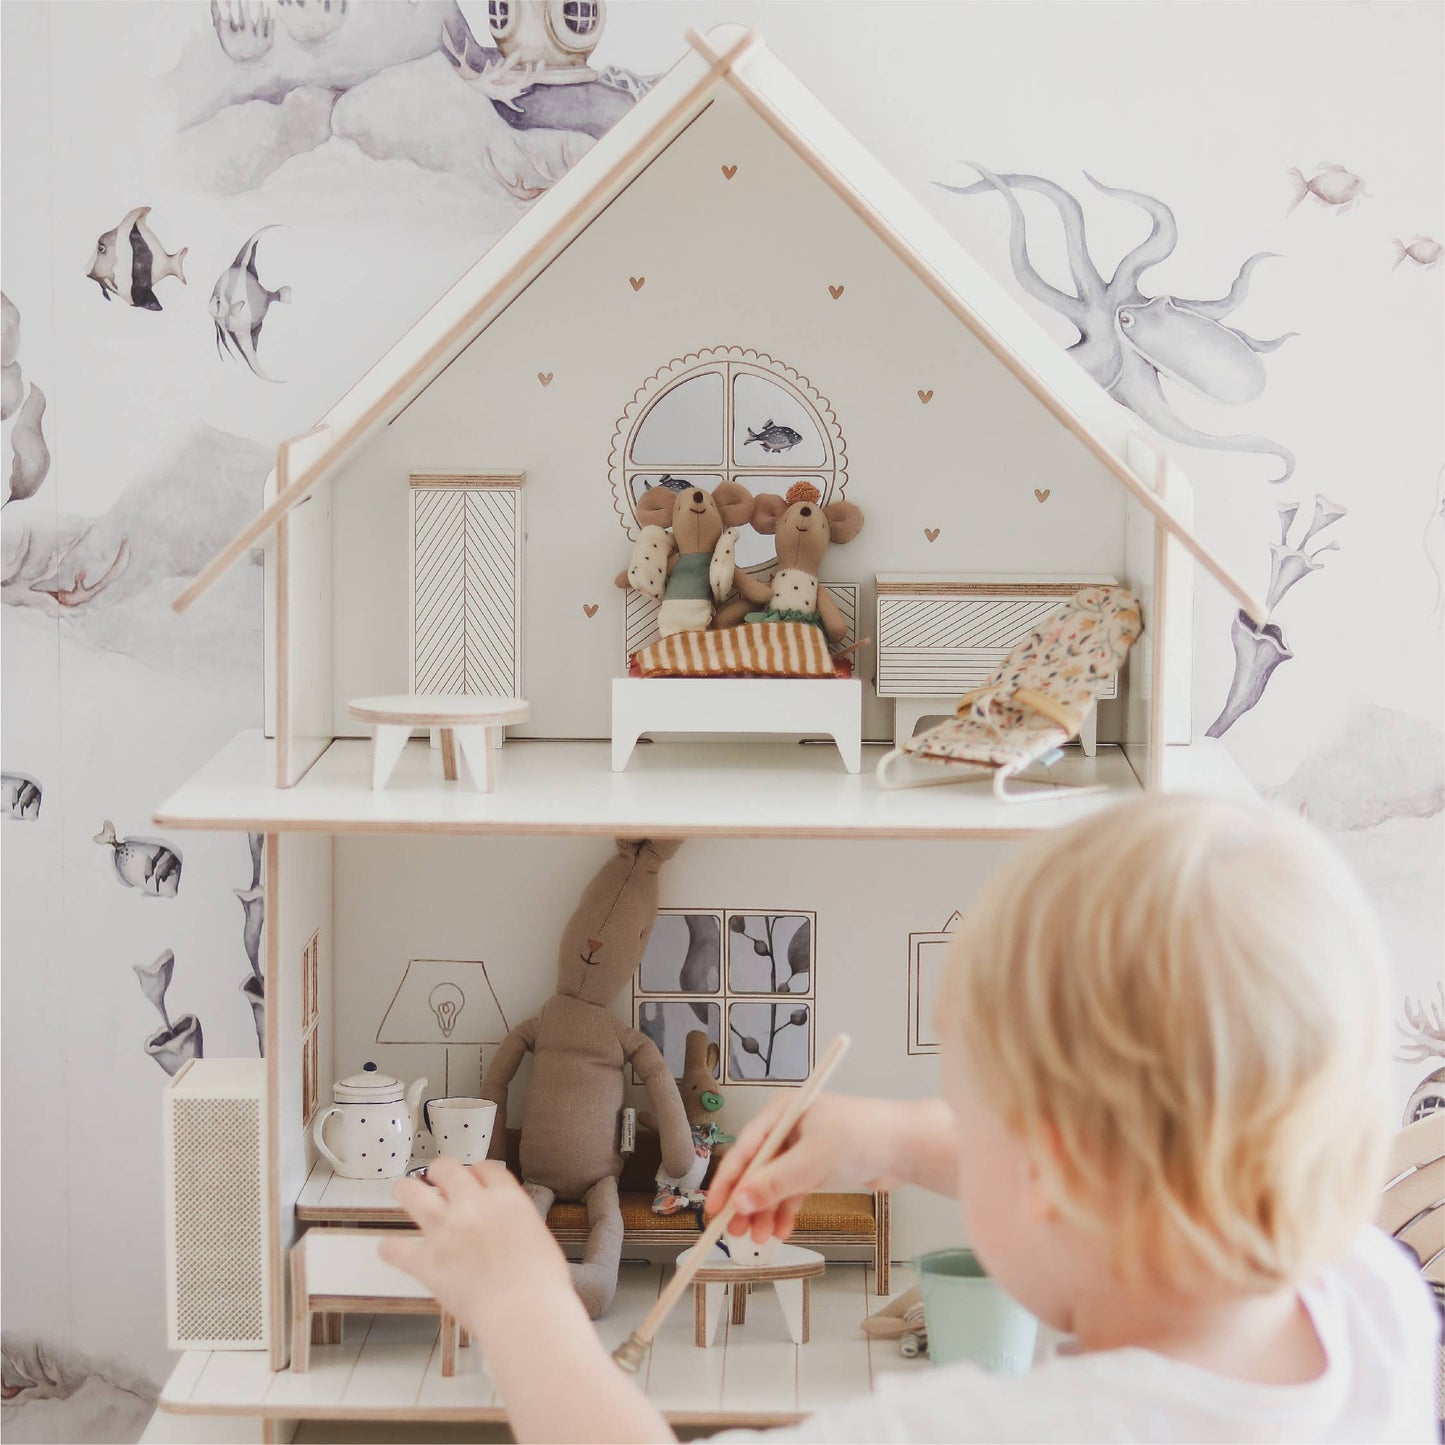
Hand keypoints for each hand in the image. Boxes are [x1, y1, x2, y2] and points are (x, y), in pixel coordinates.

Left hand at [381, 1158, 577, 1345]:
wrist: (524, 1310)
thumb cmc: (541, 1283)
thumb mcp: (538, 1237)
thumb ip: (516, 1223)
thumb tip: (509, 1228)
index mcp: (505, 1198)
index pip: (485, 1168)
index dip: (476, 1172)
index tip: (473, 1180)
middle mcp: (472, 1205)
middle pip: (446, 1168)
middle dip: (439, 1173)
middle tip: (436, 1182)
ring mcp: (445, 1230)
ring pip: (411, 1192)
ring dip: (406, 1190)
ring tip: (404, 1192)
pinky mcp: (426, 1261)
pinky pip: (396, 1249)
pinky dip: (390, 1249)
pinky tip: (389, 1249)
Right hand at [705, 1093, 900, 1244]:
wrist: (905, 1146)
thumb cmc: (862, 1138)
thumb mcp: (811, 1162)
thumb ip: (774, 1183)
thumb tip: (739, 1202)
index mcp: (781, 1113)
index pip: (744, 1150)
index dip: (727, 1182)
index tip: (715, 1210)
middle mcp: (789, 1128)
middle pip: (756, 1169)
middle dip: (746, 1202)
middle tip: (735, 1232)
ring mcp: (804, 1148)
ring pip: (774, 1184)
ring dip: (765, 1211)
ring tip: (760, 1238)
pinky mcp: (819, 1167)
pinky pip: (793, 1191)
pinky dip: (786, 1210)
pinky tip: (782, 1230)